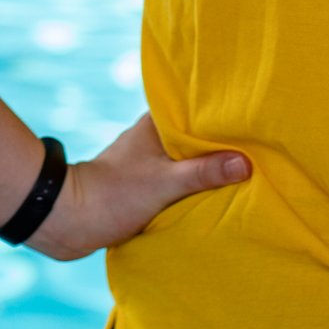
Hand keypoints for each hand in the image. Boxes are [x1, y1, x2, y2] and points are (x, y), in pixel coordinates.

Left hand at [27, 113, 250, 261]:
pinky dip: (192, 185)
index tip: (253, 118)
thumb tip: (246, 162)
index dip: (223, 113)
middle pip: (195, 136)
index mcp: (156, 125)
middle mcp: (152, 138)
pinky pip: (177, 179)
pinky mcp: (142, 184)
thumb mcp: (165, 183)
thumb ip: (204, 172)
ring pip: (186, 159)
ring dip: (206, 167)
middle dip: (220, 144)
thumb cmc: (115, 195)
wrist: (70, 219)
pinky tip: (213, 194)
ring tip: (243, 172)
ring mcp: (147, 161)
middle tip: (258, 148)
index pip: (197, 109)